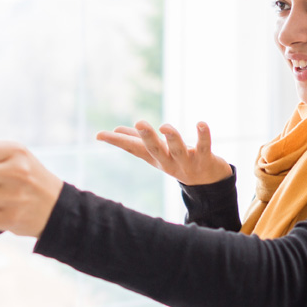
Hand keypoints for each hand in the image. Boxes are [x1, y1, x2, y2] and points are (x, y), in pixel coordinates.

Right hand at [95, 120, 231, 185]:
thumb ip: (137, 141)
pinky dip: (203, 136)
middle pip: (155, 150)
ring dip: (172, 138)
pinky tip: (201, 124)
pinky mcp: (204, 159)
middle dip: (148, 137)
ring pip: (178, 150)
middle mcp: (168, 161)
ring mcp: (186, 162)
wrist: (208, 182)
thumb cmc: (176, 160)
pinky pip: (204, 147)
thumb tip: (116, 129)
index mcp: (154, 158)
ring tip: (165, 126)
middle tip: (139, 123)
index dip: (117, 141)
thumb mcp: (155, 152)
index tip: (99, 135)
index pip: (133, 148)